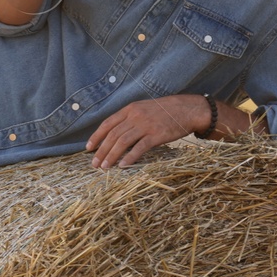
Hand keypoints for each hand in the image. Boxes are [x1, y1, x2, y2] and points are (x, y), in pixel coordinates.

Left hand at [85, 95, 207, 168]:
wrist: (187, 109)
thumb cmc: (164, 111)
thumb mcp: (143, 109)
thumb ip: (129, 118)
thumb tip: (114, 133)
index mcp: (130, 109)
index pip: (108, 123)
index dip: (97, 136)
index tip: (89, 148)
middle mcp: (135, 116)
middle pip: (113, 135)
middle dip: (101, 150)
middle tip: (94, 163)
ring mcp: (146, 125)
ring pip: (123, 142)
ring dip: (111, 156)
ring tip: (104, 167)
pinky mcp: (157, 135)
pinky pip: (139, 148)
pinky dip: (129, 157)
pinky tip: (122, 166)